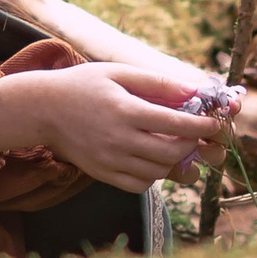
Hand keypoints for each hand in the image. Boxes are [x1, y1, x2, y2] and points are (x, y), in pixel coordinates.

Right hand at [0, 59, 231, 187]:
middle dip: (191, 145)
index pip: (176, 125)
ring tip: (172, 145)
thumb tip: (194, 90)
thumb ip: (157, 83)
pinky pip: (138, 184)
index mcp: (125, 110)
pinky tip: (151, 159)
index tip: (214, 124)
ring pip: (157, 172)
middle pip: (170, 153)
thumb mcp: (118, 73)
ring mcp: (110, 160)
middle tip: (194, 135)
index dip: (201, 126)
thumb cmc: (83, 85)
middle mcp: (118, 139)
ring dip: (173, 161)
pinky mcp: (102, 174)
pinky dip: (153, 176)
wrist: (42, 109)